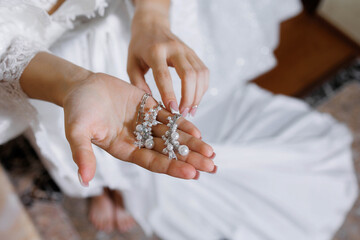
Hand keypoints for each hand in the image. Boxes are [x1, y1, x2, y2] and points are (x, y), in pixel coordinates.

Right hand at [63, 73, 214, 185]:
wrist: (81, 85)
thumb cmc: (76, 109)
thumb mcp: (77, 131)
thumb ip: (82, 153)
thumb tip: (84, 180)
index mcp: (124, 149)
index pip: (153, 162)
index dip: (172, 167)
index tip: (193, 173)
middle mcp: (138, 140)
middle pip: (168, 152)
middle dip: (190, 160)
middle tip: (212, 167)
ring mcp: (145, 124)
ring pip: (172, 137)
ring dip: (192, 144)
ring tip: (211, 152)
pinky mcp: (149, 108)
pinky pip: (169, 118)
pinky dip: (183, 125)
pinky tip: (198, 132)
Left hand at [127, 3, 208, 116]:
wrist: (152, 25)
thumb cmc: (139, 48)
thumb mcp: (131, 64)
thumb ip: (138, 84)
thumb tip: (151, 104)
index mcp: (155, 51)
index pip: (164, 75)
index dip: (169, 93)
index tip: (172, 110)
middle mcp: (174, 49)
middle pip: (189, 75)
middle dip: (188, 97)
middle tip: (183, 113)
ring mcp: (187, 50)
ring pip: (200, 74)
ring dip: (197, 95)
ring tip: (190, 110)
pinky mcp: (194, 53)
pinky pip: (204, 72)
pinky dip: (202, 88)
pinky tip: (195, 99)